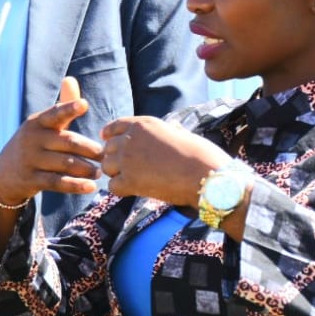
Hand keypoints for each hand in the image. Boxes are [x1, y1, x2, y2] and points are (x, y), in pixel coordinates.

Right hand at [0, 78, 103, 207]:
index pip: (55, 113)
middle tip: (106, 155)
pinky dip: (75, 185)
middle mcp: (32, 139)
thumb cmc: (33, 144)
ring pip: (64, 163)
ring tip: (99, 172)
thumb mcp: (42, 125)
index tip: (84, 104)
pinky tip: (90, 187)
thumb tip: (71, 79)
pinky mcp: (31, 179)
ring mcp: (30, 159)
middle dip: (89, 149)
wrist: (4, 173)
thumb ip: (61, 106)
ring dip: (86, 168)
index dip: (69, 108)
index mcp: (37, 122)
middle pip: (67, 142)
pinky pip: (57, 182)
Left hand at [98, 115, 230, 206]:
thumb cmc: (201, 155)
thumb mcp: (183, 133)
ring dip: (117, 174)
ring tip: (135, 180)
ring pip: (107, 167)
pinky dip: (122, 190)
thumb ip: (168, 131)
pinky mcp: (129, 180)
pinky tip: (135, 191)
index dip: (110, 137)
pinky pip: (112, 186)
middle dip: (116, 159)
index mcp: (144, 124)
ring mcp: (128, 159)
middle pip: (108, 149)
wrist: (207, 176)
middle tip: (132, 169)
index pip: (114, 127)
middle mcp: (131, 139)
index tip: (109, 142)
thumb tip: (172, 128)